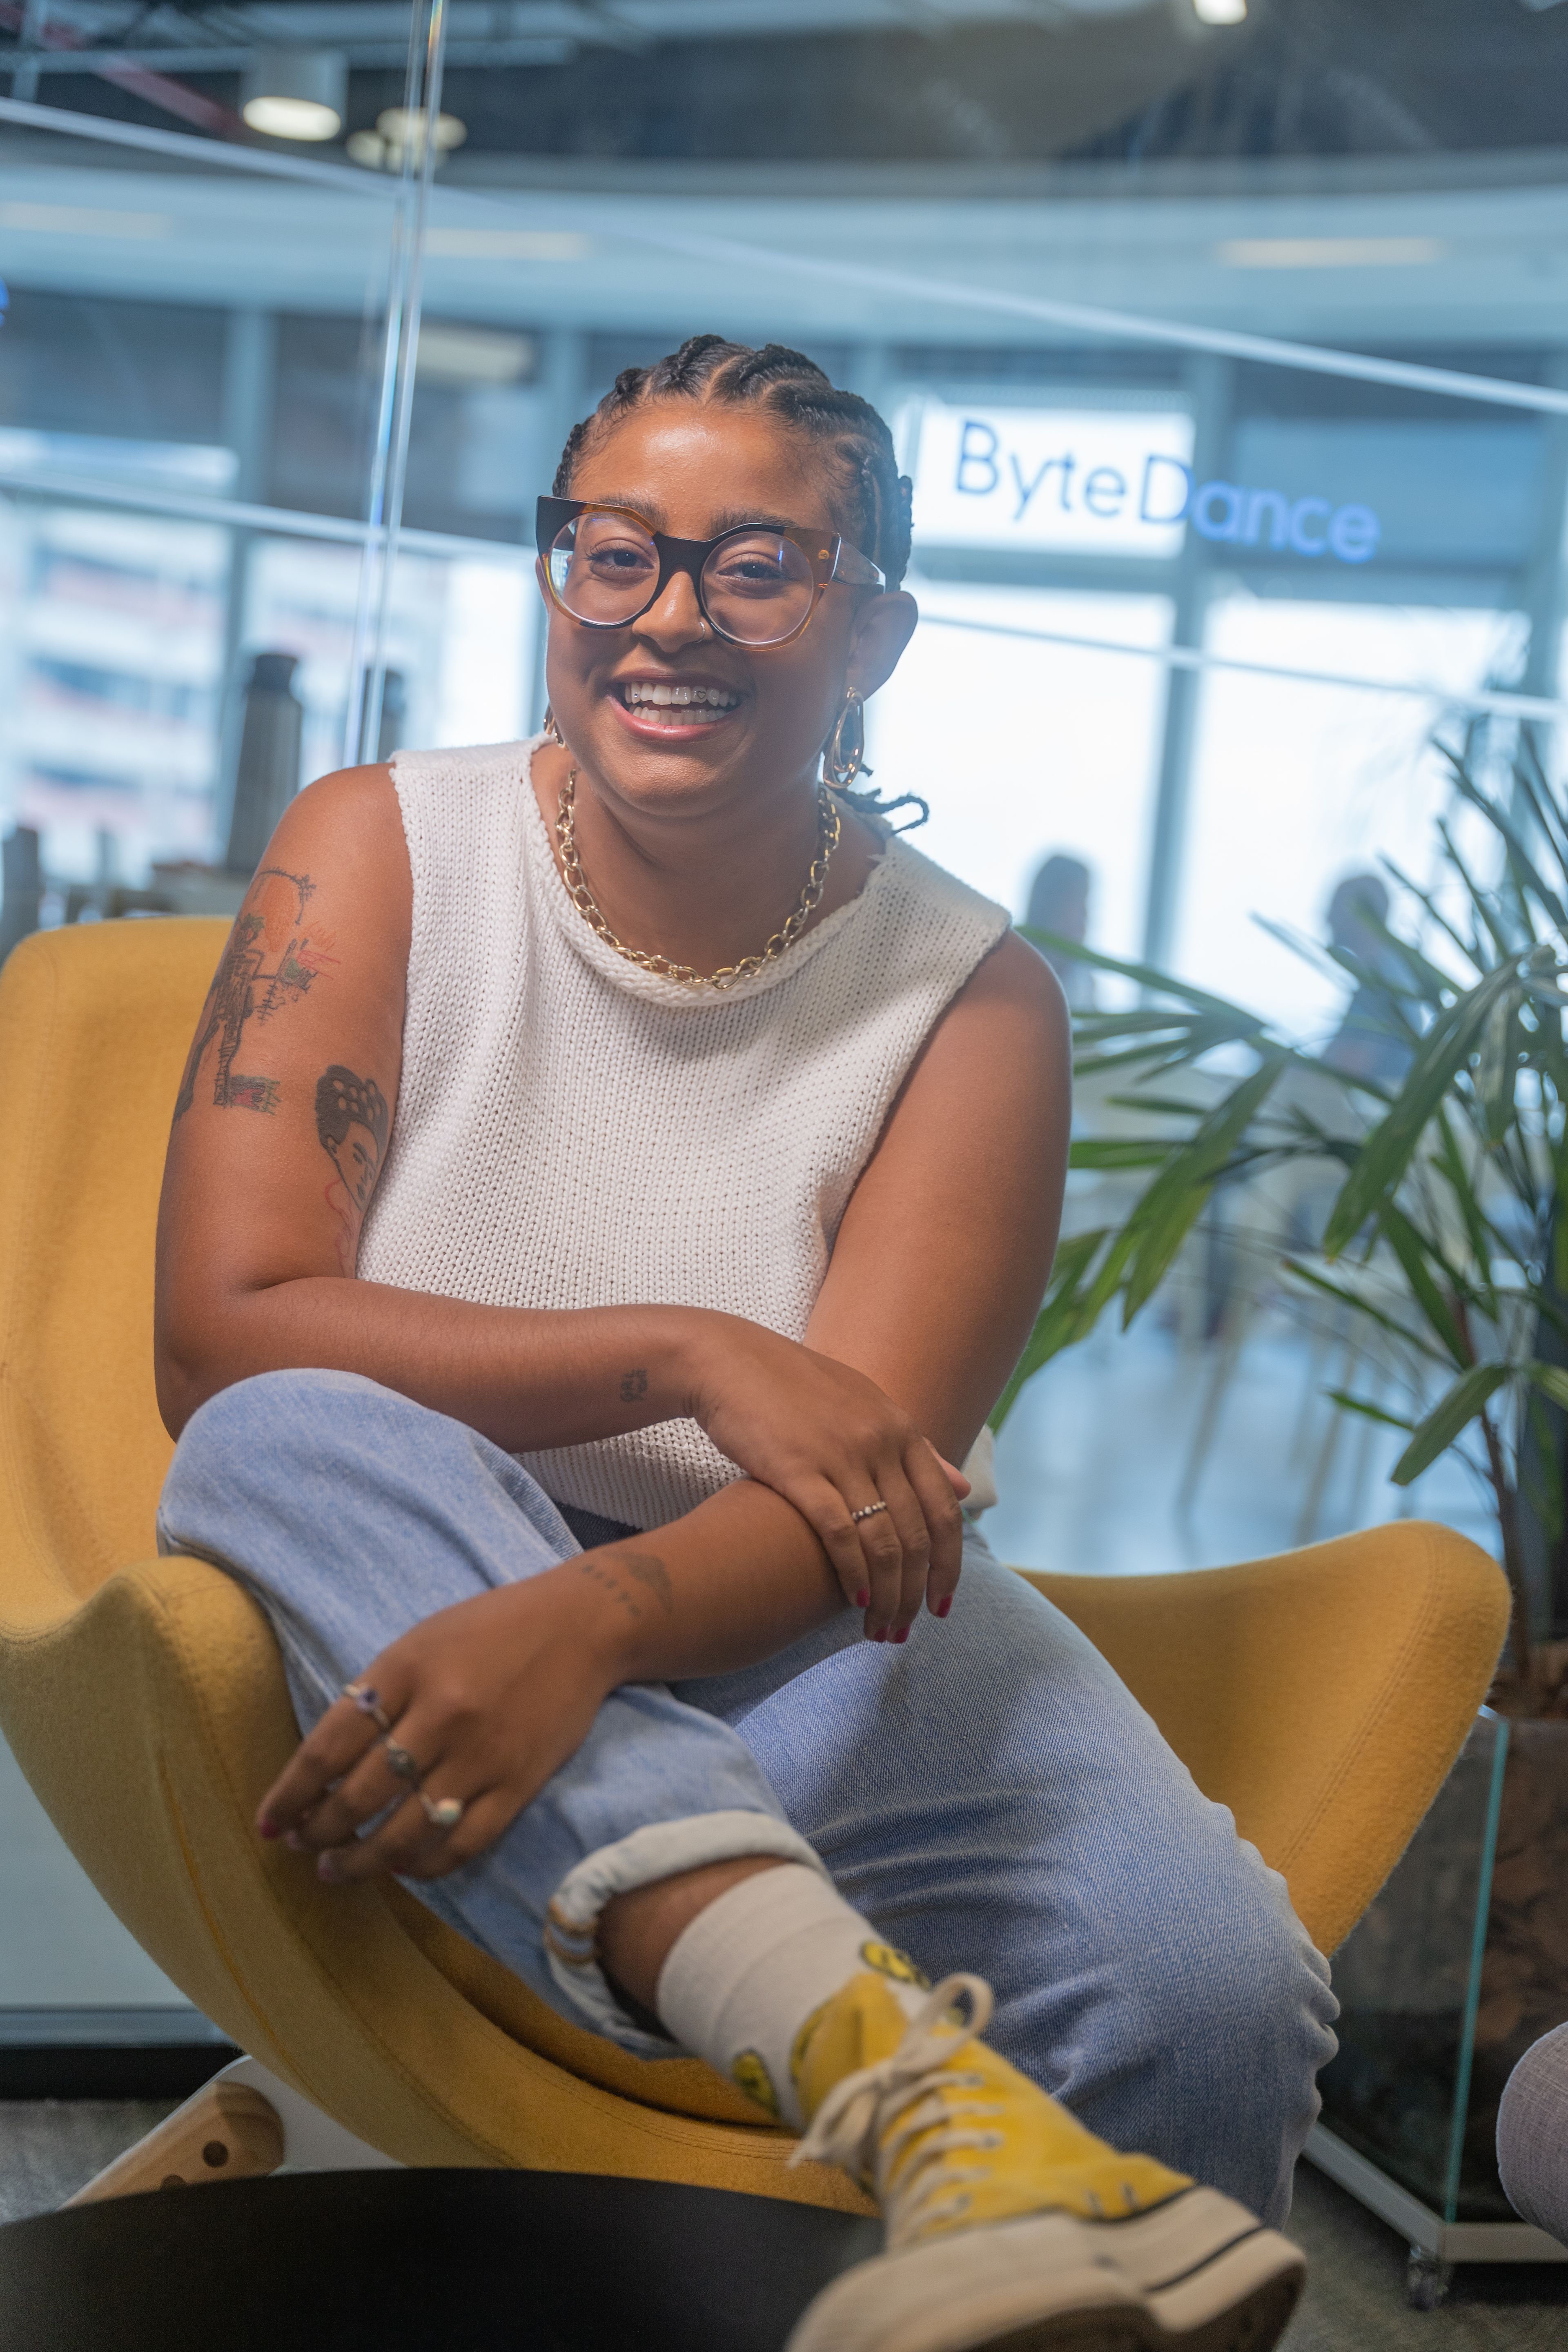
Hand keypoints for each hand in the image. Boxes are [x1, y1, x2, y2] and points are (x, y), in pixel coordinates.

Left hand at [255, 1565, 631, 1881]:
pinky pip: (460, 1845)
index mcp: (405, 1670)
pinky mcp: (519, 1784)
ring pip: (405, 1833)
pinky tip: (401, 1868)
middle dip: (318, 1832)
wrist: (582, 1626)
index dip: (290, 1794)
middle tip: (301, 1846)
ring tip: (337, 1868)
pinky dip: (423, 1866)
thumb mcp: (419, 1642)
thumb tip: (324, 1765)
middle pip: (359, 1797)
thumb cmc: (490, 1630)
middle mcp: (441, 1715)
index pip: (327, 1748)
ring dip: (361, 1861)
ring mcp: (482, 1754)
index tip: (268, 1822)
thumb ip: (376, 1695)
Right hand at [682, 1317, 969, 1640]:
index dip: (949, 1565)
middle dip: (916, 1593)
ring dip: (886, 1595)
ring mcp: (841, 1455)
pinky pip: (838, 1532)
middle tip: (905, 1630)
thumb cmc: (792, 1389)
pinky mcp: (798, 1470)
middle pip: (917, 1535)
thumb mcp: (864, 1407)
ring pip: (883, 1543)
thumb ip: (915, 1450)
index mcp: (901, 1428)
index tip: (941, 1604)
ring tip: (879, 1629)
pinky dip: (852, 1571)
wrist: (726, 1360)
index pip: (944, 1510)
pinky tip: (852, 1599)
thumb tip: (965, 1489)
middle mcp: (880, 1441)